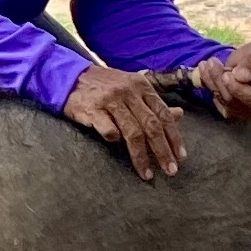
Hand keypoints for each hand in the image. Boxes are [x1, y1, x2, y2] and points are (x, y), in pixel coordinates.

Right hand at [62, 63, 186, 179]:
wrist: (71, 77)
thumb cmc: (105, 86)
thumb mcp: (133, 89)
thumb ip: (154, 104)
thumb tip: (179, 115)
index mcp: (141, 86)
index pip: (163, 114)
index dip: (174, 136)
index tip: (180, 156)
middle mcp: (128, 92)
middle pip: (151, 125)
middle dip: (163, 150)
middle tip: (170, 171)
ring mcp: (110, 100)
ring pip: (132, 132)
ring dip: (141, 156)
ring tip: (147, 173)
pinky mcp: (92, 109)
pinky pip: (108, 129)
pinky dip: (114, 139)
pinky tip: (115, 145)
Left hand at [193, 40, 250, 121]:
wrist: (234, 66)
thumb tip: (241, 75)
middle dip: (237, 87)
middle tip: (224, 70)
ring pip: (235, 104)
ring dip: (218, 82)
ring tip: (210, 62)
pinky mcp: (235, 113)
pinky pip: (221, 104)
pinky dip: (210, 85)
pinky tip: (206, 70)